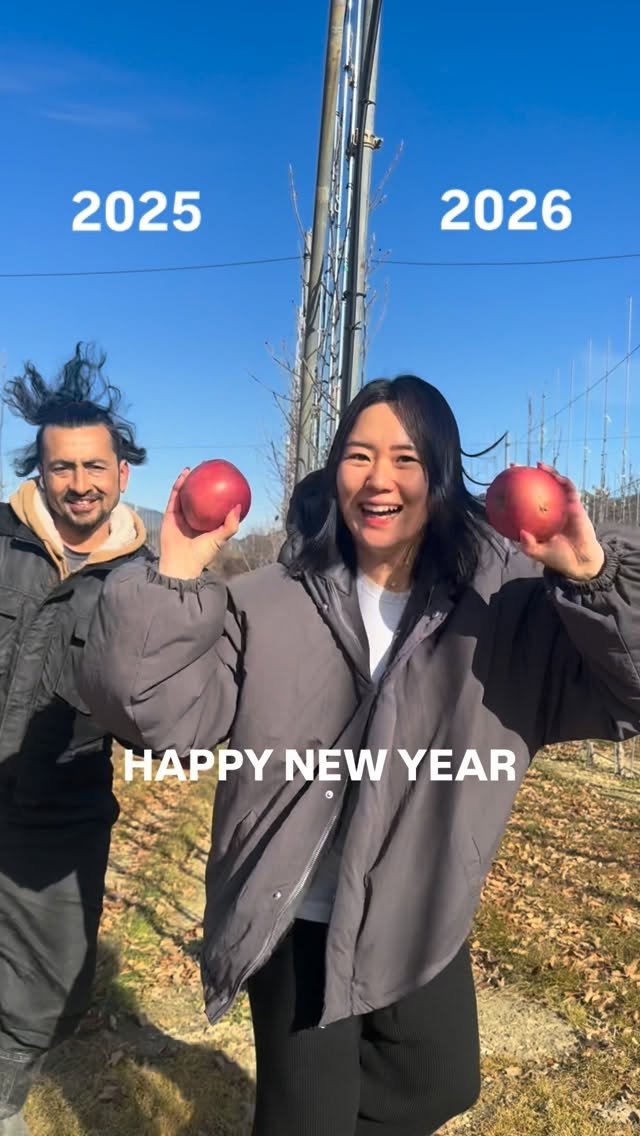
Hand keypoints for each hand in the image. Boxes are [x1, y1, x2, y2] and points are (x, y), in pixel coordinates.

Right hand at [158, 469, 241, 578]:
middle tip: (209, 468)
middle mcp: (194, 517)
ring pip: (185, 494)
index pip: (213, 504)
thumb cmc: (202, 554)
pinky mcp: (170, 514)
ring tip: (195, 467)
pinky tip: (185, 474)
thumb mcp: (220, 539)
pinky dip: (179, 484)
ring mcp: (181, 515)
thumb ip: (230, 525)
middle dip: (202, 483)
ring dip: (188, 480)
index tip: (224, 480)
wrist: (180, 564)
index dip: (218, 492)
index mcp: (206, 523)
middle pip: (198, 496)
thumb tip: (238, 507)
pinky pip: (175, 496)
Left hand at [517, 463, 604, 579]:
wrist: (580, 561)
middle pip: (536, 487)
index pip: (521, 500)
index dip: (511, 491)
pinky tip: (556, 477)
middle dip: (525, 475)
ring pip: (553, 484)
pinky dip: (563, 481)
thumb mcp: (538, 553)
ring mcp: (561, 505)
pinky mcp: (575, 504)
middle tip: (514, 466)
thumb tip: (521, 532)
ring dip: (547, 472)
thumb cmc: (557, 557)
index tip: (500, 483)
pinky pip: (569, 489)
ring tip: (538, 464)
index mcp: (537, 518)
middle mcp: (548, 509)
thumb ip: (529, 545)